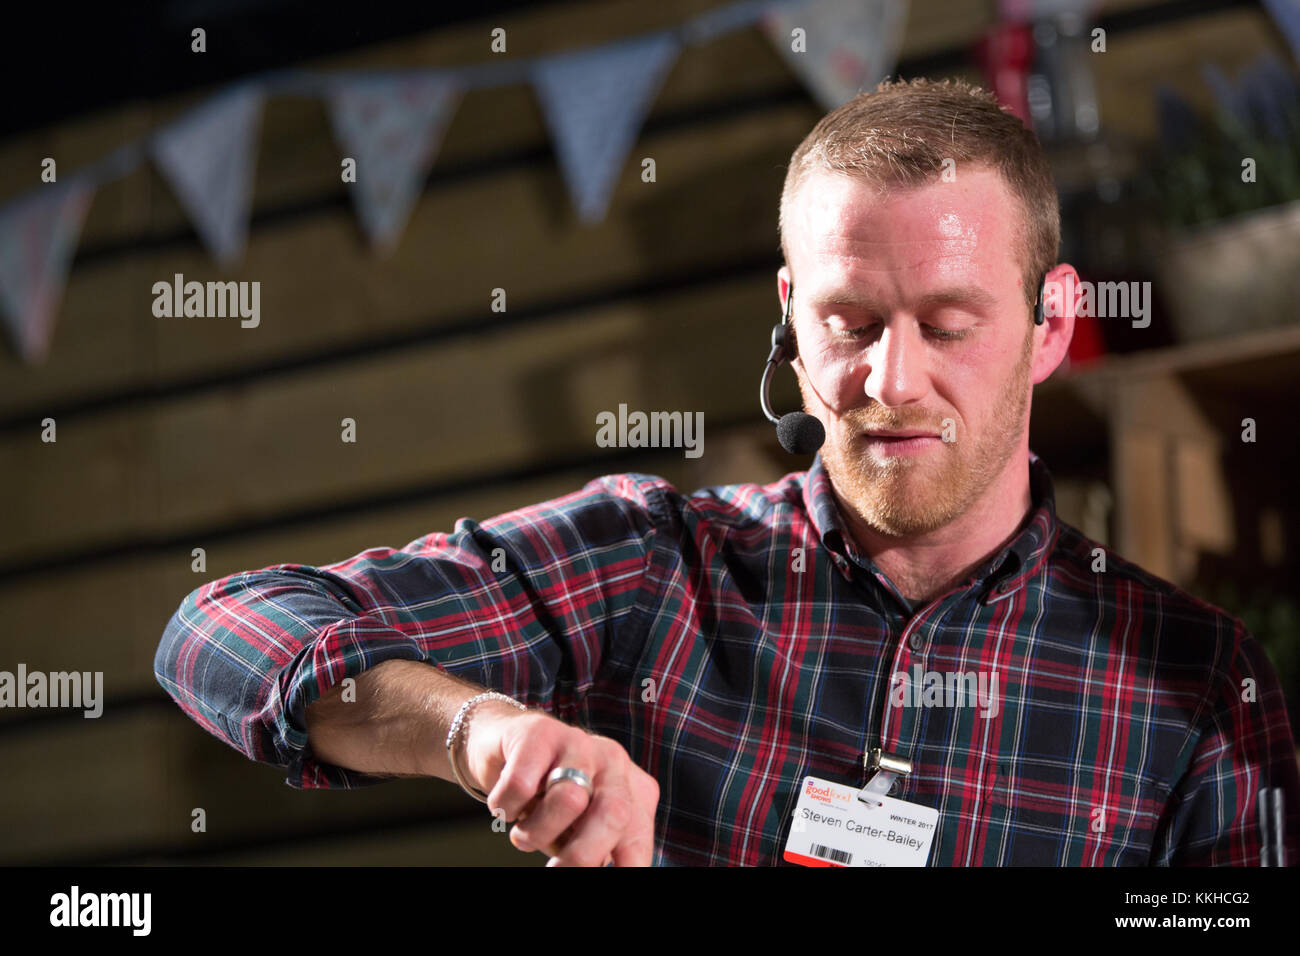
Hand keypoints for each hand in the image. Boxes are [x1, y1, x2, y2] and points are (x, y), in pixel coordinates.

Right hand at [461, 703, 658, 865]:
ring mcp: (578, 742)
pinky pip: (521, 785)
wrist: (505, 744)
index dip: (626, 869)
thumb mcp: (578, 830)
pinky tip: (506, 806)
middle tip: (554, 872)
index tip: (598, 880)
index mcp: (633, 791)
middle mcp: (614, 762)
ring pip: (568, 799)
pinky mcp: (539, 732)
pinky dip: (506, 807)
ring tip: (524, 834)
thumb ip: (592, 852)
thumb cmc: (547, 797)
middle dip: (581, 856)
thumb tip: (590, 869)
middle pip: (613, 814)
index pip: (637, 840)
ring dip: (535, 832)